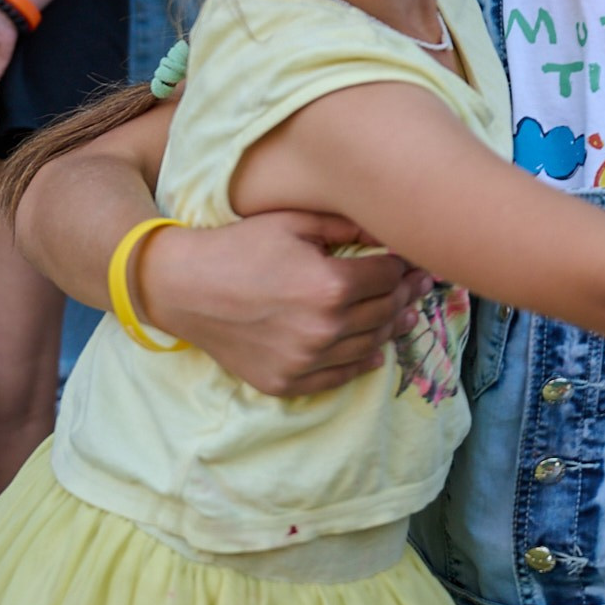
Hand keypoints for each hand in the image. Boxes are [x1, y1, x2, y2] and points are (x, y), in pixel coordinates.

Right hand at [144, 212, 442, 396]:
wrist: (183, 288)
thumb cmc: (237, 246)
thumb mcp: (292, 222)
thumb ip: (344, 225)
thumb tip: (388, 226)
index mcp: (330, 286)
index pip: (389, 277)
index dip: (406, 267)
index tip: (417, 260)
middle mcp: (324, 329)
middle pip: (385, 312)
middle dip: (407, 295)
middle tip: (421, 285)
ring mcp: (305, 361)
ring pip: (369, 346)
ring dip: (391, 328)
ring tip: (406, 314)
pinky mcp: (287, 382)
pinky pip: (339, 377)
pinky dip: (362, 363)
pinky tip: (375, 352)